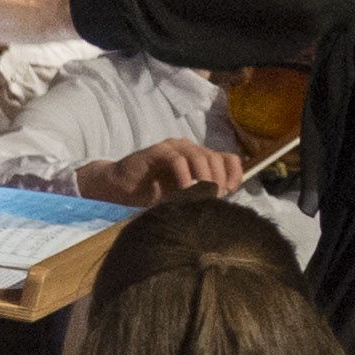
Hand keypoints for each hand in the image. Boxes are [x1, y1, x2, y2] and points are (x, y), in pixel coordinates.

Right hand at [71, 140, 249, 204]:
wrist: (120, 188)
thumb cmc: (153, 194)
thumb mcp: (184, 196)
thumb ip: (201, 194)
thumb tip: (222, 206)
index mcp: (199, 158)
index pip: (227, 158)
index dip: (234, 173)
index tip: (231, 192)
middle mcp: (189, 149)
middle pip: (215, 157)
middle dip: (219, 178)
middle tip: (215, 196)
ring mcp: (173, 148)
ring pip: (199, 155)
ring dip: (204, 176)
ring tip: (203, 193)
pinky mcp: (157, 151)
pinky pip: (176, 159)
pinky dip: (184, 174)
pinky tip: (184, 189)